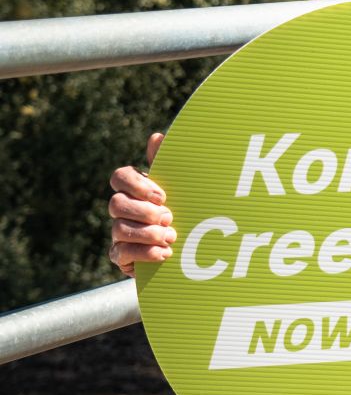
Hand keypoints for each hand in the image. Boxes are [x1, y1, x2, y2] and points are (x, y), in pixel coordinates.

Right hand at [108, 132, 173, 276]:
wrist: (191, 252)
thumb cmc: (184, 212)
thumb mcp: (181, 188)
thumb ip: (168, 166)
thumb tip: (157, 137)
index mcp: (136, 190)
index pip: (119, 177)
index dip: (136, 185)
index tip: (162, 195)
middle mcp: (123, 210)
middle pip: (116, 204)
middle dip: (143, 212)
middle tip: (169, 218)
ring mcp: (119, 234)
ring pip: (118, 228)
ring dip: (147, 233)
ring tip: (171, 238)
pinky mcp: (122, 257)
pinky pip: (121, 253)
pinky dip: (144, 253)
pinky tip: (164, 253)